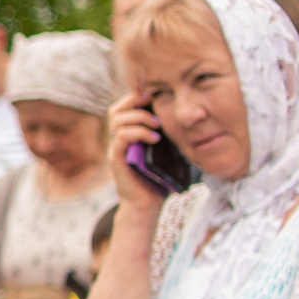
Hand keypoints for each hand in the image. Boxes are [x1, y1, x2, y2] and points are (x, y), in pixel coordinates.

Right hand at [108, 91, 166, 215]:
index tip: (155, 94)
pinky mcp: (116, 158)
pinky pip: (121, 137)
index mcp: (127, 134)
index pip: (123, 107)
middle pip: (116, 109)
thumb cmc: (158, 178)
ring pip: (117, 120)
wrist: (147, 204)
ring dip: (139, 118)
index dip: (135, 96)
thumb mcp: (164, 150)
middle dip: (134, 101)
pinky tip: (154, 139)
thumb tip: (182, 114)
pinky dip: (138, 133)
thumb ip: (165, 133)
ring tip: (157, 126)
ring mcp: (115, 148)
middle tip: (153, 103)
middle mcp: (117, 139)